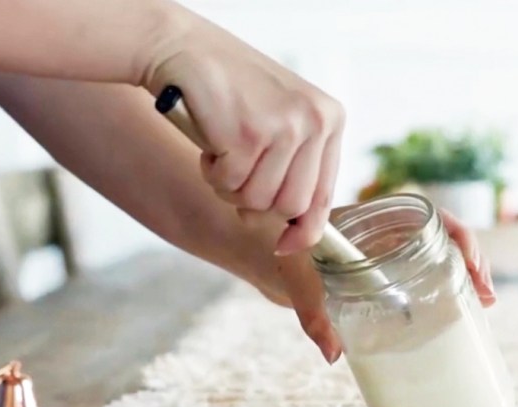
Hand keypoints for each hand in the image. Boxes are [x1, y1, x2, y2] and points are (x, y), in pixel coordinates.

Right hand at [141, 7, 344, 255]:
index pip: (324, 196)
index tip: (284, 245)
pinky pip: (229, 184)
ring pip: (256, 200)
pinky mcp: (248, 134)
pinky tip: (210, 142)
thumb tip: (297, 233)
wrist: (186, 49)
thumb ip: (297, 166)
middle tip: (236, 175)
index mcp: (331, 120)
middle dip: (256, 204)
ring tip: (223, 151)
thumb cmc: (233, 91)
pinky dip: (212, 172)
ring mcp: (283, 127)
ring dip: (230, 186)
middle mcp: (315, 122)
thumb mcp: (282, 120)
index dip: (303, 230)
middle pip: (289, 206)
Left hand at [253, 209, 496, 363]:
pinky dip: (446, 287)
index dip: (458, 234)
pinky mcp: (391, 272)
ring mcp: (393, 250)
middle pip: (446, 235)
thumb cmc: (285, 255)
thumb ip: (312, 313)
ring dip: (466, 275)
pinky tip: (461, 309)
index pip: (429, 214)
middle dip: (472, 261)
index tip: (469, 261)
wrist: (270, 253)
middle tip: (486, 295)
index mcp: (374, 216)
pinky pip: (426, 273)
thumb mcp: (297, 278)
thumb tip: (332, 353)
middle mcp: (390, 229)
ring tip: (484, 304)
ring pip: (442, 254)